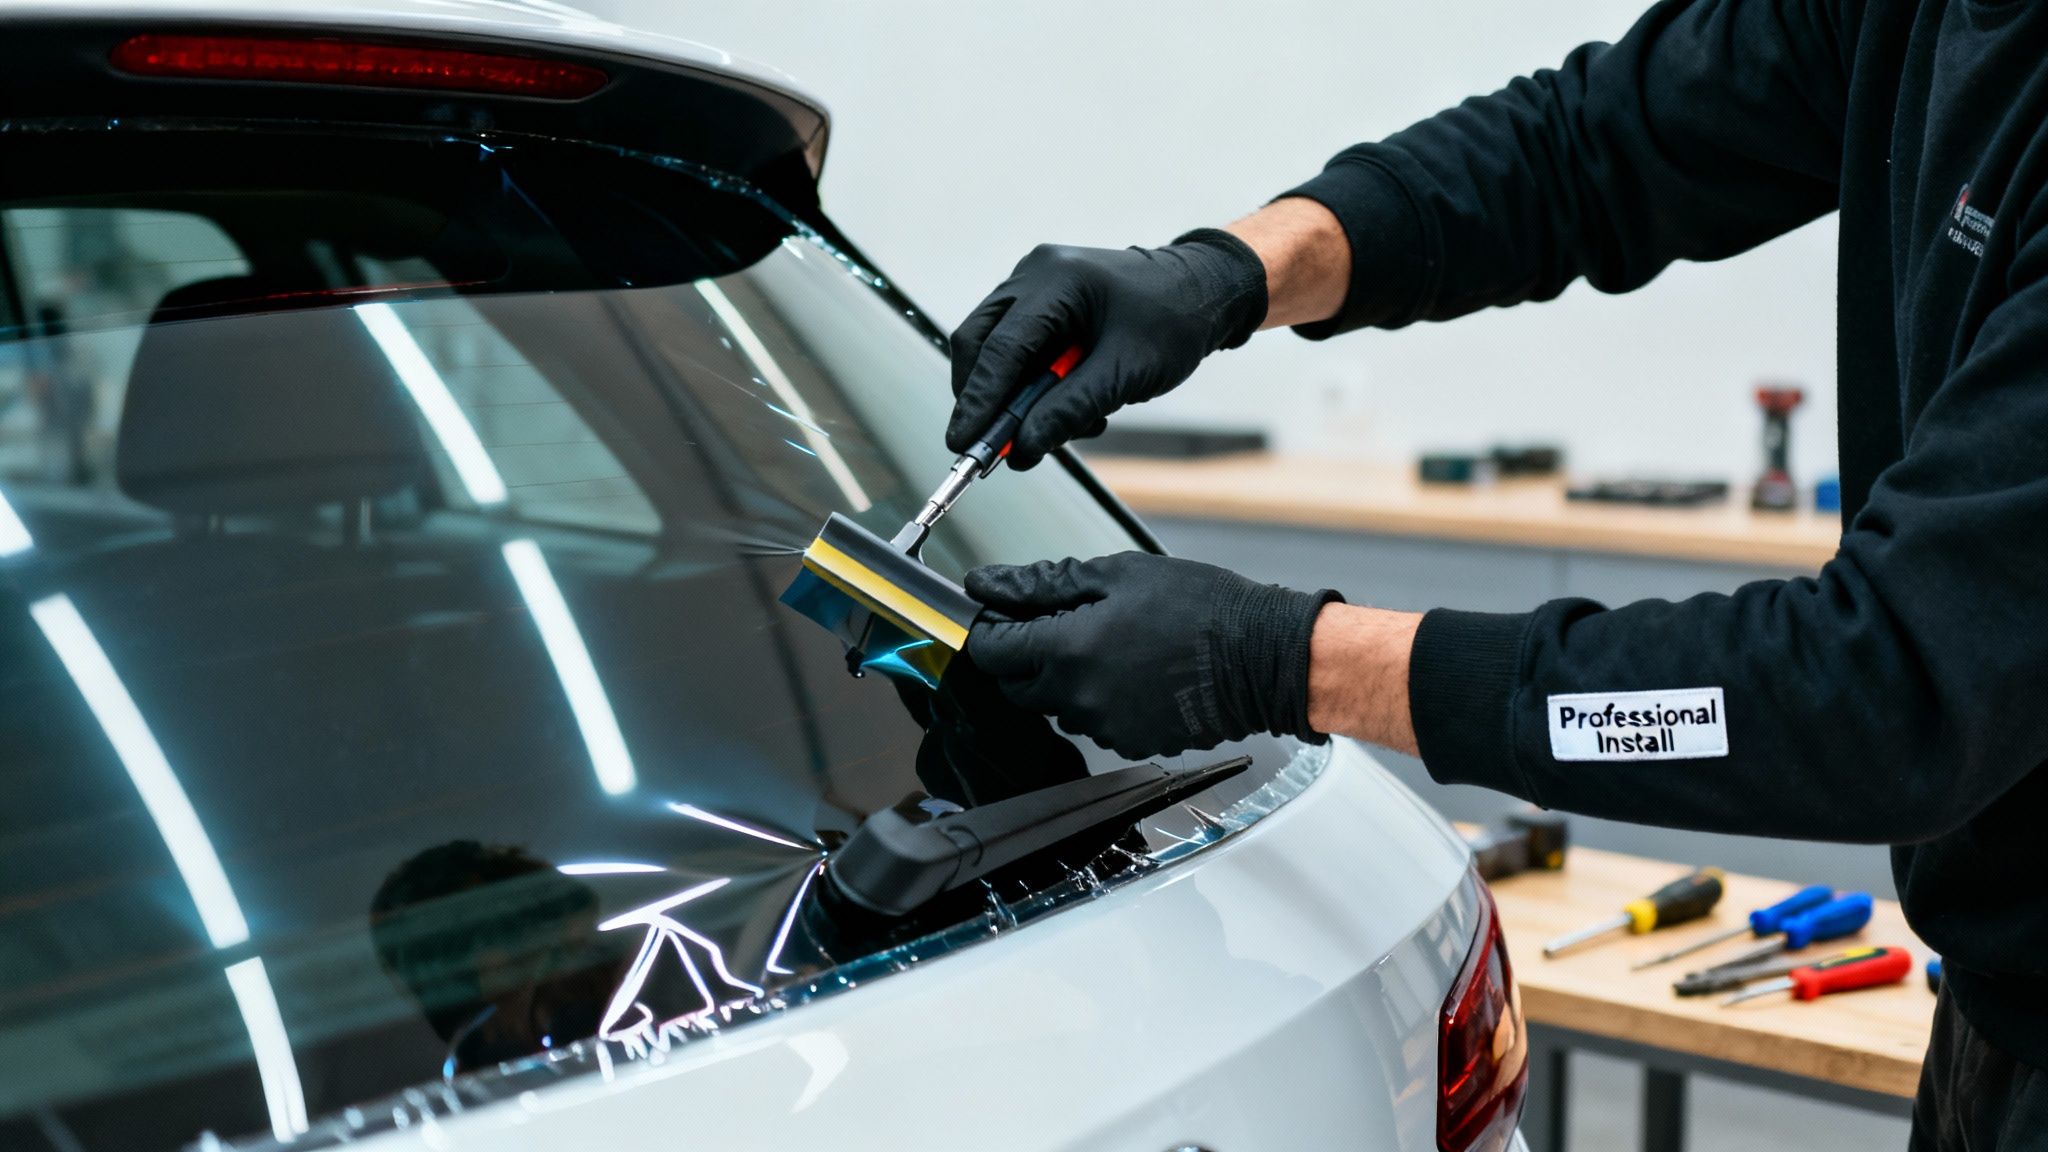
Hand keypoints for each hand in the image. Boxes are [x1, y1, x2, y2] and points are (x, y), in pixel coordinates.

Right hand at [945, 231, 1266, 469]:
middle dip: (982, 398)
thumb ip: (1070, 409)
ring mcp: (1035, 284)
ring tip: (1054, 426)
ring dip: (1014, 395)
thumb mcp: (1125, 373)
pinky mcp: (1043, 301)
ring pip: (995, 347)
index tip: (964, 443)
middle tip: (990, 445)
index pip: (1000, 348)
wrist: (1204, 292)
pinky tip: (1069, 403)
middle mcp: (1035, 275)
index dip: (979, 401)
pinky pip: (1019, 347)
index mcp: (1056, 281)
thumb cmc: (1173, 323)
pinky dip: (1032, 383)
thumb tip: (1024, 447)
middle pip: (980, 342)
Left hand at [965, 553, 1339, 758]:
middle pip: (1017, 686)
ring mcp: (1105, 727)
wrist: (1262, 657)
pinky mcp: (1131, 743)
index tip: (1003, 614)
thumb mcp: (1116, 575)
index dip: (990, 629)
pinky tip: (1135, 672)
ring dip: (1066, 679)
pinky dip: (1101, 699)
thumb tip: (987, 584)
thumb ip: (1042, 583)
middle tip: (1061, 624)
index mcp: (1067, 651)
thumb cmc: (1200, 608)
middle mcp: (1078, 698)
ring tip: (1112, 644)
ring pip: (1057, 707)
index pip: (991, 652)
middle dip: (1025, 657)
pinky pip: (1096, 722)